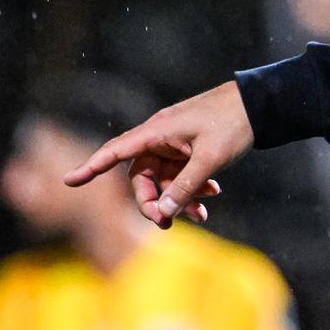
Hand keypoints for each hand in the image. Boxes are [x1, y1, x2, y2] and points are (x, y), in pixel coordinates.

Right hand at [63, 81, 254, 227]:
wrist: (260, 105)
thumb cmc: (232, 123)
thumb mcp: (210, 158)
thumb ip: (185, 186)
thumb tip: (164, 213)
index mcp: (157, 132)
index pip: (116, 151)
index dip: (92, 166)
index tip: (69, 182)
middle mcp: (159, 137)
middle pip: (142, 177)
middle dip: (154, 202)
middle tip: (169, 224)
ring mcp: (174, 144)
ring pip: (164, 181)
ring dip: (179, 200)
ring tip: (203, 214)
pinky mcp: (188, 150)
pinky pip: (180, 176)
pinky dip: (192, 190)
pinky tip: (212, 196)